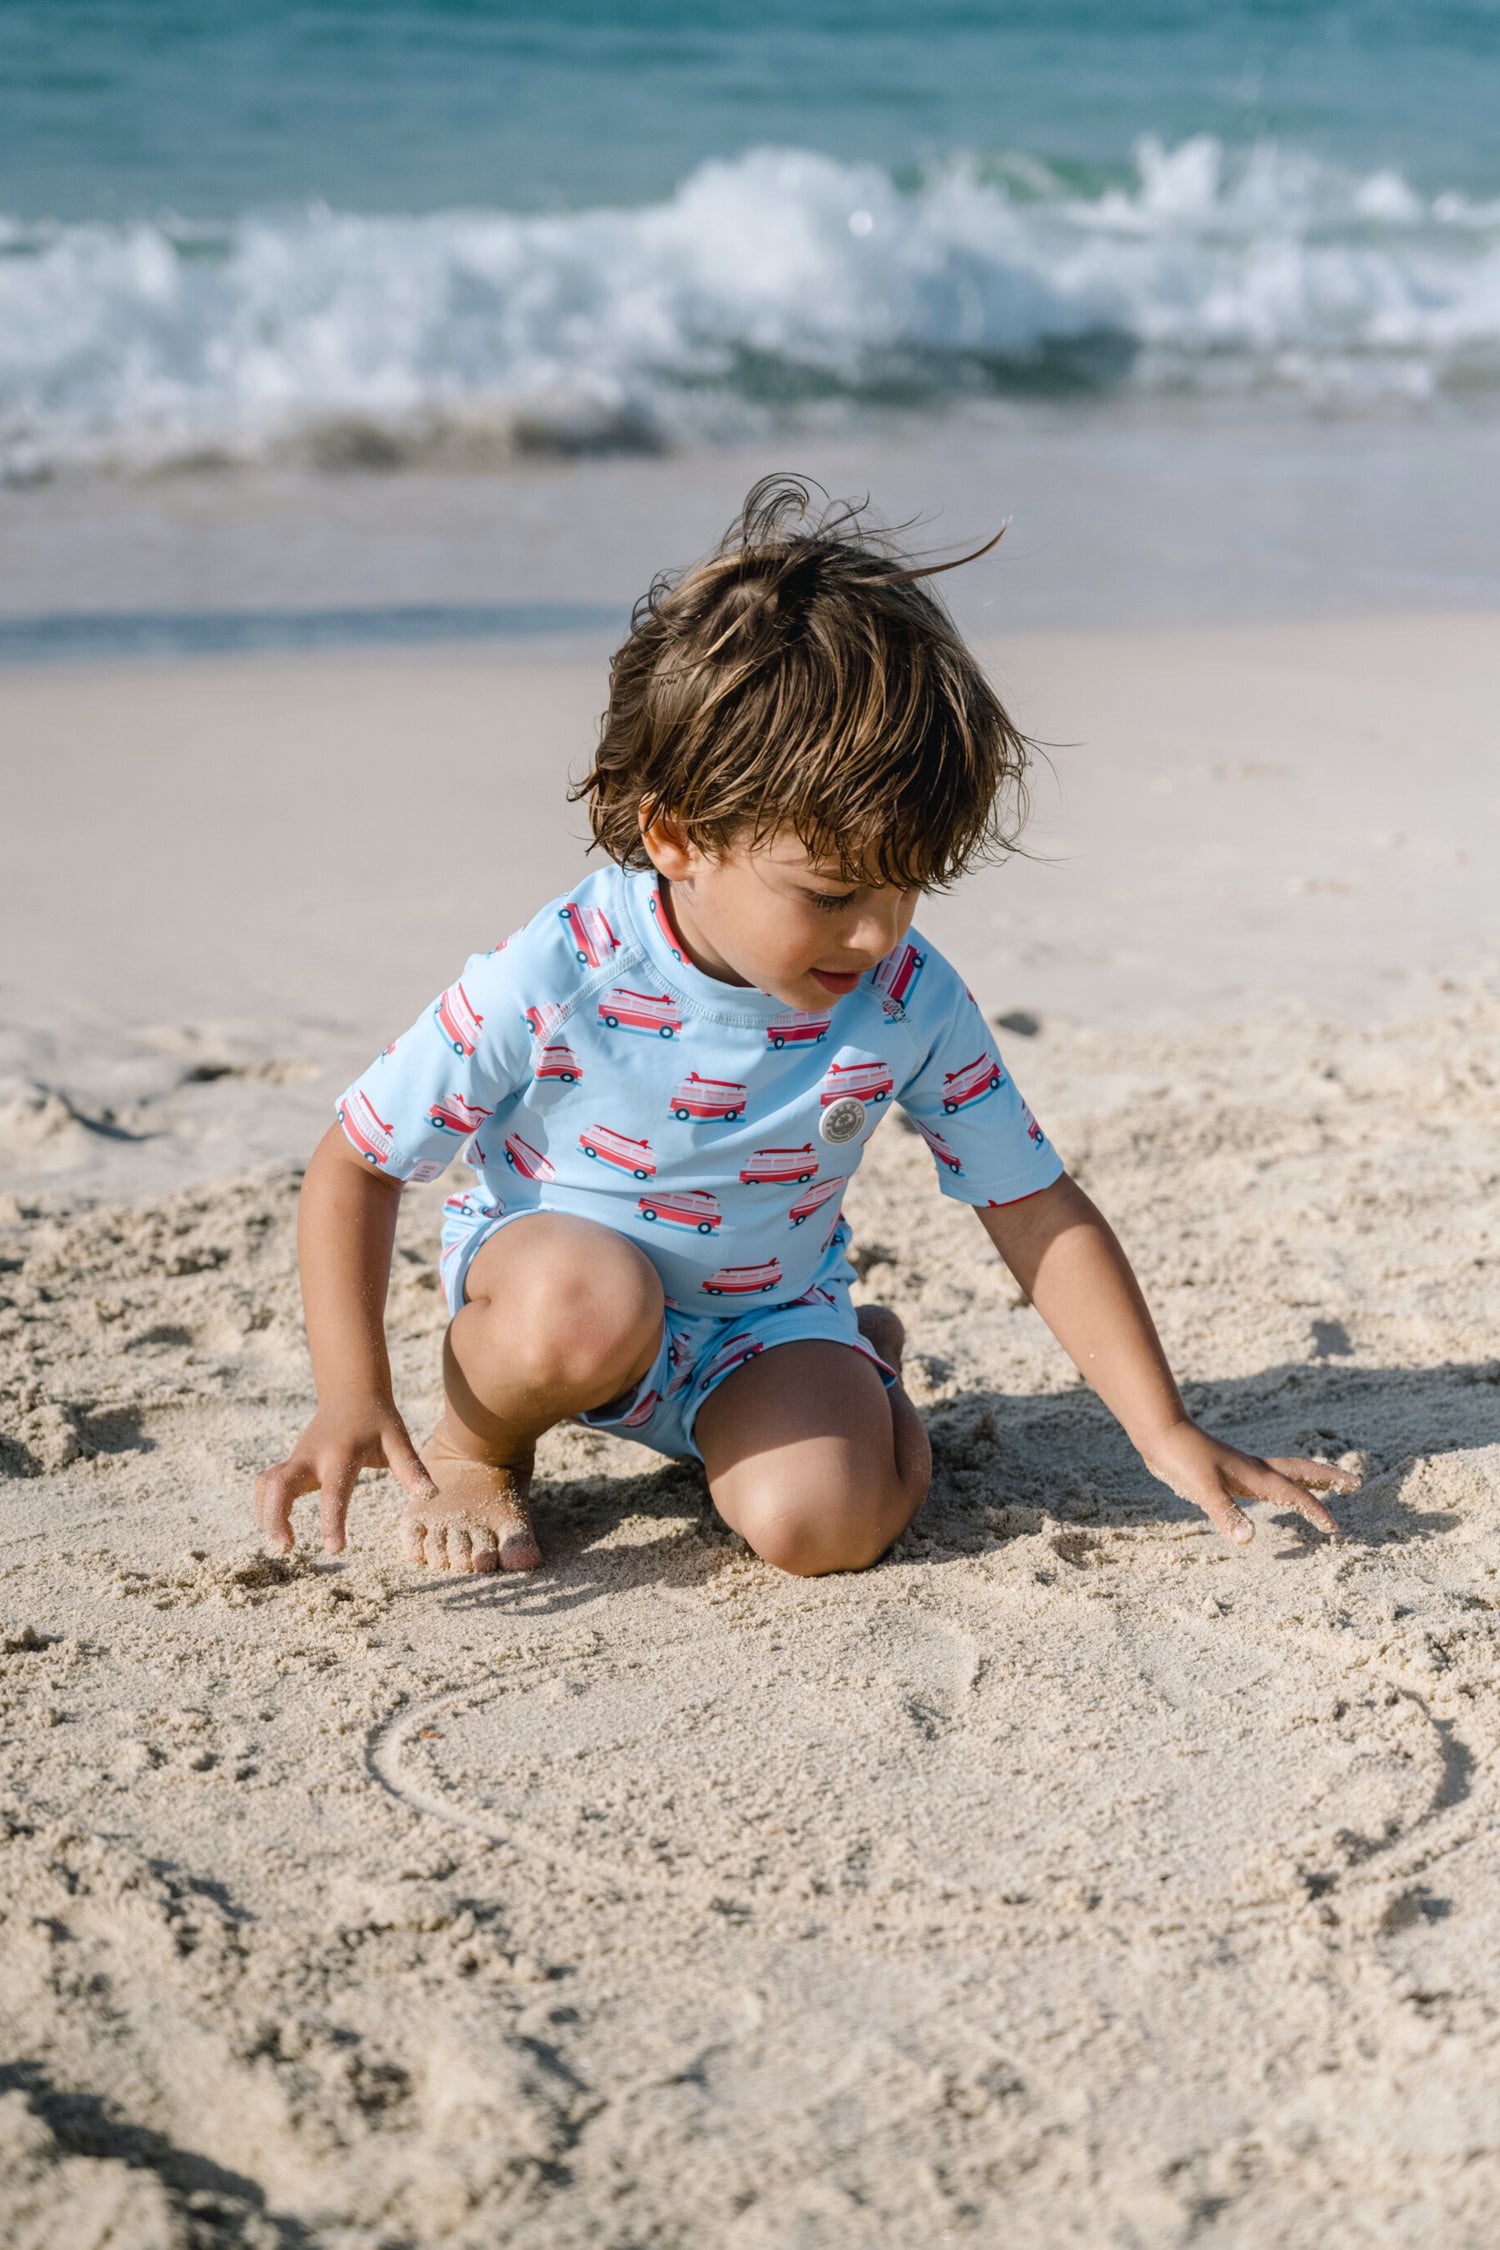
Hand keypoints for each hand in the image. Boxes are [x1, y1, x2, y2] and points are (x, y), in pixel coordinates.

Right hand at [253, 1397, 437, 1555]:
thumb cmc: (378, 1420)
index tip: (335, 1549)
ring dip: (265, 1514)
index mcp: (341, 1455)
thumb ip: (411, 1468)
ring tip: (282, 1543)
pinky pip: (267, 1484)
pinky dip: (264, 1506)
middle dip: (275, 1518)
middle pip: (279, 1486)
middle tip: (286, 1548)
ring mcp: (297, 1459)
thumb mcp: (398, 1440)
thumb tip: (431, 1494)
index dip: (332, 1521)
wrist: (351, 1393)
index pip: (333, 1492)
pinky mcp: (291, 1463)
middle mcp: (313, 1457)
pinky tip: (277, 1527)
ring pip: (266, 1485)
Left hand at [1140, 1419, 1358, 1543]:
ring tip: (1326, 1484)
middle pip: (1302, 1472)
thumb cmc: (1182, 1459)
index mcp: (1256, 1476)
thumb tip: (1248, 1539)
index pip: (1295, 1495)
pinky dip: (1280, 1484)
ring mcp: (1243, 1469)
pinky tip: (1272, 1491)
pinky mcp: (1230, 1471)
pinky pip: (1267, 1478)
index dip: (1315, 1511)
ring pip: (1286, 1472)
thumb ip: (1225, 1513)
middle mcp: (1255, 1470)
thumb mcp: (1203, 1489)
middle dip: (1329, 1479)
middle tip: (1355, 1483)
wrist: (1162, 1435)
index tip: (1333, 1528)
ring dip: (1309, 1478)